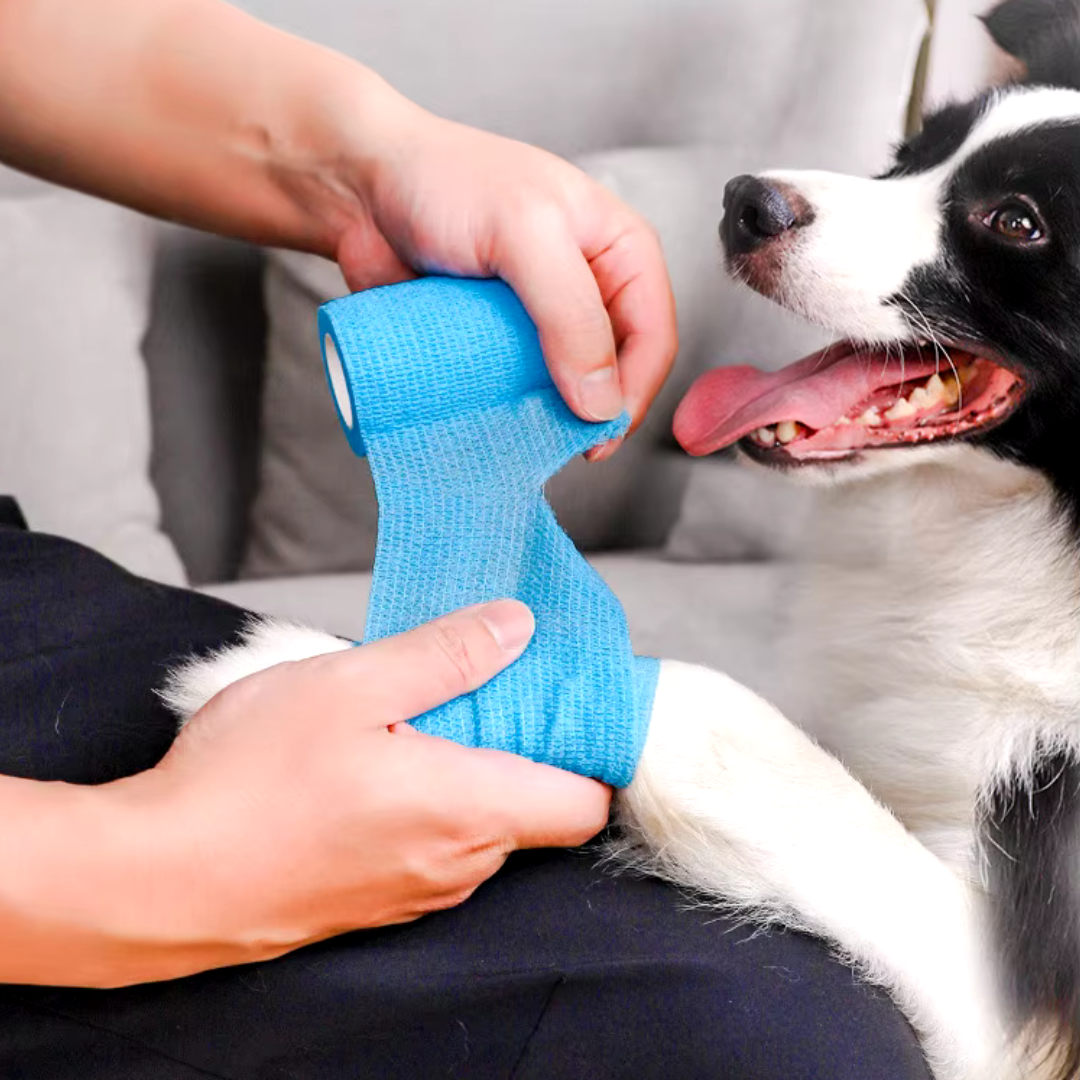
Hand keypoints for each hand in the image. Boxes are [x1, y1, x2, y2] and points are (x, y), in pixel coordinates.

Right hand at [83, 601, 608, 985]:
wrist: (155, 882)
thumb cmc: (247, 783)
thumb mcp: (353, 684)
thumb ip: (447, 654)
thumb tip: (517, 628)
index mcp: (470, 810)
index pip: (586, 800)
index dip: (587, 746)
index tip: (560, 697)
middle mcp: (456, 865)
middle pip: (534, 805)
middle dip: (515, 743)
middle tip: (463, 684)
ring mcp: (415, 891)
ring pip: (479, 824)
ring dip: (462, 768)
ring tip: (400, 718)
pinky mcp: (375, 899)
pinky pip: (432, 845)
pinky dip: (424, 801)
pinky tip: (364, 765)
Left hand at [335, 101, 677, 459]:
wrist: (361, 187)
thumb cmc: (446, 182)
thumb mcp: (525, 234)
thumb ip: (571, 315)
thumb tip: (602, 404)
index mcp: (620, 252)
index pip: (653, 338)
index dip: (632, 393)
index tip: (596, 436)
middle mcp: (591, 289)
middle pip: (616, 373)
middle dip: (592, 412)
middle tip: (559, 443)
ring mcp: (544, 321)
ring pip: (567, 389)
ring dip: (549, 418)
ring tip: (524, 437)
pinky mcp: (501, 344)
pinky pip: (520, 392)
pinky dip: (511, 412)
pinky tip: (495, 424)